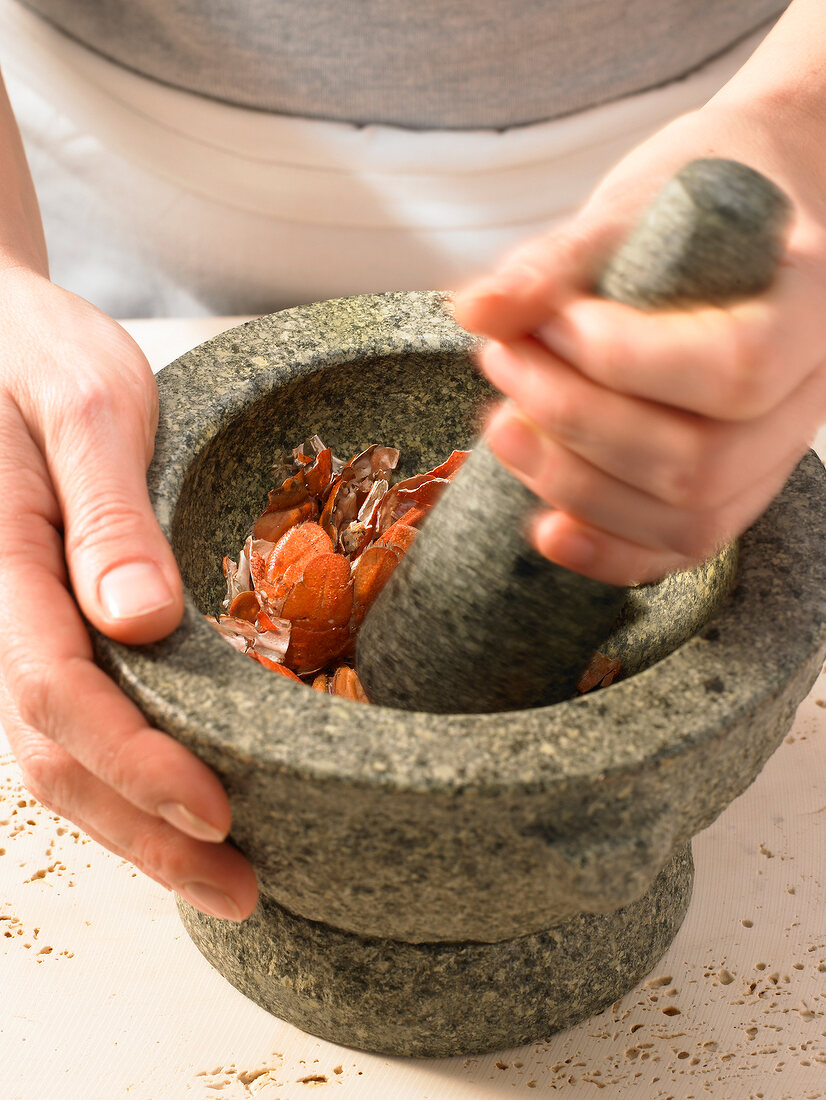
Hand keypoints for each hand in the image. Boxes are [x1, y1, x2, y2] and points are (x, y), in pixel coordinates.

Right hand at [0, 268, 257, 919]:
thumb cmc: (37, 351)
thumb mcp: (90, 403)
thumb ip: (107, 512)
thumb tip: (140, 622)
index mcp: (2, 561)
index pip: (58, 694)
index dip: (135, 763)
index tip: (217, 810)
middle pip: (55, 755)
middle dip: (144, 834)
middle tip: (239, 889)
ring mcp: (17, 622)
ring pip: (60, 751)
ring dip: (136, 822)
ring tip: (224, 872)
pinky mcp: (44, 618)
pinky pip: (72, 714)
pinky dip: (125, 772)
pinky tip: (181, 797)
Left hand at [453, 102, 825, 584]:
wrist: (747, 212)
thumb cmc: (698, 197)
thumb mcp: (635, 204)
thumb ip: (560, 261)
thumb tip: (477, 312)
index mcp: (810, 304)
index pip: (738, 368)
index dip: (627, 361)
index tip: (552, 321)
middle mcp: (808, 393)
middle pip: (702, 461)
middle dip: (576, 422)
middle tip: (502, 361)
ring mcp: (773, 452)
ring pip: (688, 518)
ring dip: (575, 484)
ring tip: (500, 424)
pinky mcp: (730, 487)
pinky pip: (682, 549)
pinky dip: (608, 551)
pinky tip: (544, 530)